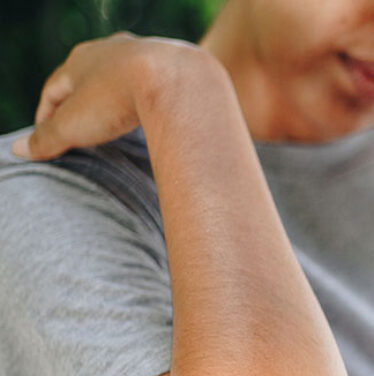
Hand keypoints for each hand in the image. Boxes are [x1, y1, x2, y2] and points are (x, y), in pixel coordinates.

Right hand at [12, 32, 208, 159]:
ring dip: (117, 102)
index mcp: (80, 60)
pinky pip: (155, 87)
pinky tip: (153, 115)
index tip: (48, 138)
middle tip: (80, 131)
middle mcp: (112, 51)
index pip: (55, 90)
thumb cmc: (118, 99)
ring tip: (116, 124)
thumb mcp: (74, 125)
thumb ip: (46, 138)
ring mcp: (146, 55)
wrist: (178, 82)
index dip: (48, 116)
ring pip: (124, 81)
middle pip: (89, 82)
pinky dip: (148, 102)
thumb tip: (18, 150)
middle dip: (82, 106)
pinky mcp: (175, 68)